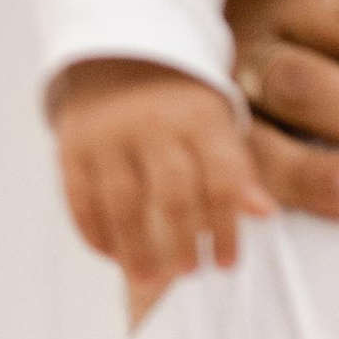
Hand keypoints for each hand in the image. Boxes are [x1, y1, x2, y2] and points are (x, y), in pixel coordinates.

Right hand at [48, 59, 272, 313]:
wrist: (116, 60)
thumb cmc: (181, 111)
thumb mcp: (216, 128)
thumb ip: (237, 171)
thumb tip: (266, 214)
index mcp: (199, 119)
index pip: (220, 182)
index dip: (226, 229)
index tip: (226, 265)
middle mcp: (153, 124)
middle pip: (173, 195)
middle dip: (184, 242)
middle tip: (190, 273)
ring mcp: (109, 135)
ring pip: (122, 203)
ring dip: (136, 248)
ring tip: (148, 278)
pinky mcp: (72, 147)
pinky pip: (81, 200)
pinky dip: (95, 234)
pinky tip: (112, 256)